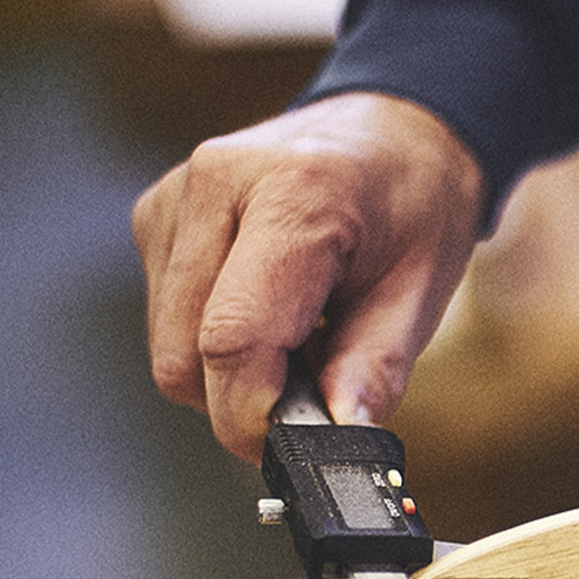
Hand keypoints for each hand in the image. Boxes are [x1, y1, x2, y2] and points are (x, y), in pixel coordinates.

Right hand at [132, 91, 484, 460]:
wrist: (393, 130)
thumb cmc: (413, 203)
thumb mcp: (422, 290)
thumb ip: (374, 373)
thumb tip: (340, 443)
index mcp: (294, 193)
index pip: (235, 337)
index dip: (252, 415)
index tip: (289, 448)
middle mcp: (216, 183)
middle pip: (186, 355)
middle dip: (243, 401)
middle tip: (313, 389)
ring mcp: (175, 196)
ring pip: (169, 347)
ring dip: (227, 371)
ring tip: (299, 336)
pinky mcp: (156, 215)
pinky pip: (166, 318)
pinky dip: (211, 339)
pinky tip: (267, 308)